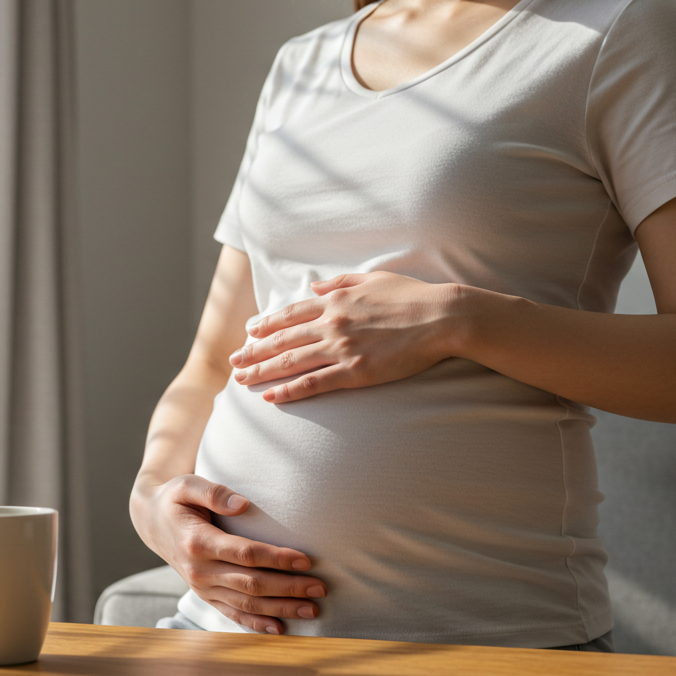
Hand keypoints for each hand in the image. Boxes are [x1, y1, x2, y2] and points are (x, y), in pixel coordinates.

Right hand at [130, 474, 326, 633]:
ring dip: (281, 608)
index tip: (306, 560)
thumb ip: (214, 492)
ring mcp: (201, 587)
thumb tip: (243, 504)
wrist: (152, 522)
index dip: (276, 558)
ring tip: (313, 610)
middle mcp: (199, 571)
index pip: (244, 554)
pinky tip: (281, 628)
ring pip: (247, 603)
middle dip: (288, 588)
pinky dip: (257, 623)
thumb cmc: (176, 499)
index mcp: (197, 543)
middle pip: (251, 584)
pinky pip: (233, 613)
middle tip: (320, 589)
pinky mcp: (205, 595)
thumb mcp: (187, 485)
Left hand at [230, 271, 463, 402]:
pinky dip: (289, 391)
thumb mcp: (373, 279)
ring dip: (262, 372)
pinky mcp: (356, 372)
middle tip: (234, 362)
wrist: (441, 317)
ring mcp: (342, 348)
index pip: (291, 314)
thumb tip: (316, 289)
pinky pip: (314, 384)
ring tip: (241, 380)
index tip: (249, 332)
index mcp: (336, 300)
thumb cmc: (412, 296)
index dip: (267, 324)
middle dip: (254, 351)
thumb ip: (341, 283)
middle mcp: (332, 323)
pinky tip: (271, 397)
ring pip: (291, 361)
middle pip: (282, 339)